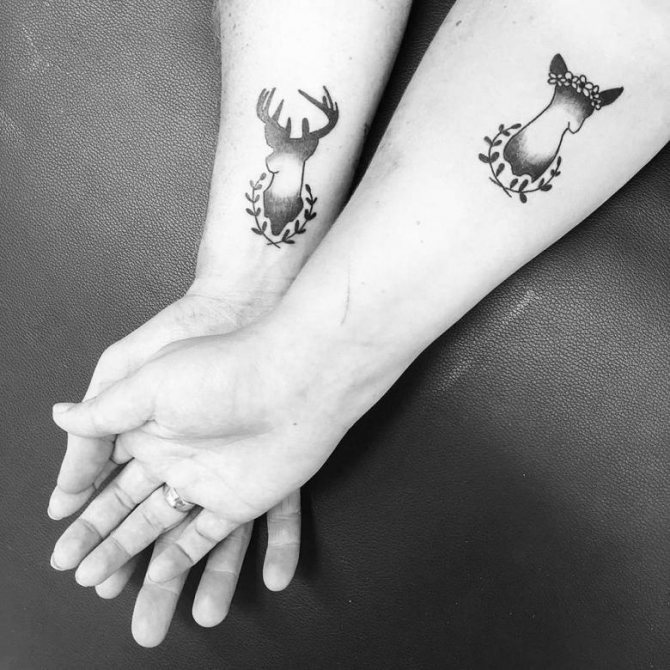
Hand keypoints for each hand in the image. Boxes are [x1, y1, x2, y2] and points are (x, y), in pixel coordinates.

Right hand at [51, 317, 360, 607]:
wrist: (295, 381)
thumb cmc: (222, 370)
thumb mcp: (149, 384)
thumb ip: (105, 409)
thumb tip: (61, 415)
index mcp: (153, 423)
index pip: (107, 471)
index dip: (83, 501)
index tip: (60, 528)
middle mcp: (178, 452)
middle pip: (129, 505)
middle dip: (101, 536)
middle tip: (73, 568)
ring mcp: (209, 478)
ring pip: (163, 525)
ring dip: (133, 552)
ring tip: (103, 583)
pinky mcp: (241, 500)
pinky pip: (207, 535)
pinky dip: (181, 556)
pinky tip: (156, 573)